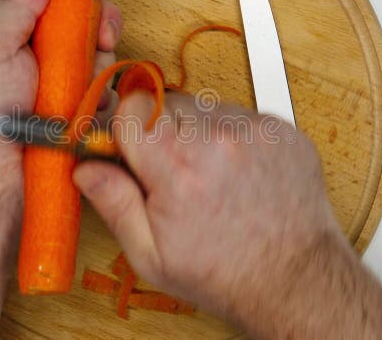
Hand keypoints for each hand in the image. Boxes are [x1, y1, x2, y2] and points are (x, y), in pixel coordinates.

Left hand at [0, 0, 123, 339]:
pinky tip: (90, 101)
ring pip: (87, 42)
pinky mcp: (66, 101)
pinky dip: (99, 84)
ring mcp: (46, 74)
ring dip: (97, 51)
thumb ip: (14, 3)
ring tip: (90, 74)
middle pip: (68, 6)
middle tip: (103, 28)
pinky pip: (95, 80)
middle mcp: (22, 44)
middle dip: (91, 10)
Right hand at [73, 92, 341, 322]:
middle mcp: (218, 138)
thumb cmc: (225, 273)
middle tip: (173, 173)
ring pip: (204, 107)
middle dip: (162, 132)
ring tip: (209, 177)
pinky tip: (236, 174)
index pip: (132, 105)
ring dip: (198, 133)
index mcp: (177, 166)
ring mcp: (255, 130)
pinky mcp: (281, 130)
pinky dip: (232, 138)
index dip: (126, 129)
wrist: (295, 279)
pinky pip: (240, 116)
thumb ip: (114, 203)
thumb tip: (86, 169)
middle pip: (167, 102)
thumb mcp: (151, 255)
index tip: (131, 150)